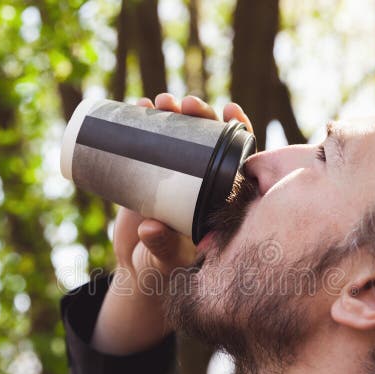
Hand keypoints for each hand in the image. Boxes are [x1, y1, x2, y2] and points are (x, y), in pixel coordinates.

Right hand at [112, 93, 253, 281]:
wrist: (136, 271)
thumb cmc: (160, 268)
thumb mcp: (165, 259)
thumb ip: (163, 245)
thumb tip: (150, 226)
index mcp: (218, 196)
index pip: (237, 157)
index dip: (238, 130)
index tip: (230, 111)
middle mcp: (200, 181)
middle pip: (207, 139)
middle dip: (200, 115)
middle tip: (185, 105)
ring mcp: (175, 176)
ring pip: (179, 135)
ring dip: (173, 113)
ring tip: (159, 102)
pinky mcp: (148, 174)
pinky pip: (150, 141)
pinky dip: (144, 121)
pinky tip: (138, 105)